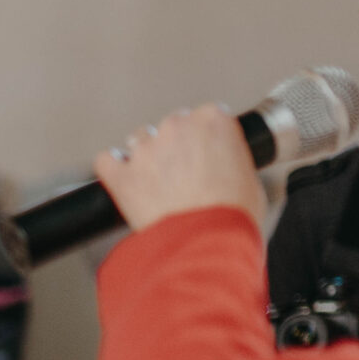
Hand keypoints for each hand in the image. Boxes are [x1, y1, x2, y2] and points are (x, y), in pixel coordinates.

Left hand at [91, 105, 265, 231]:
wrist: (206, 243)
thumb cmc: (232, 216)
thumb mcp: (251, 181)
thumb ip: (233, 162)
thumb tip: (227, 169)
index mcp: (214, 120)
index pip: (205, 116)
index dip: (204, 138)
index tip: (205, 154)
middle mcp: (177, 126)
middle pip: (171, 126)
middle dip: (175, 147)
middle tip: (182, 175)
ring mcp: (146, 149)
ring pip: (139, 139)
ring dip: (145, 156)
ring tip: (155, 184)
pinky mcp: (121, 174)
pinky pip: (107, 161)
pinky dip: (113, 169)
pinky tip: (123, 181)